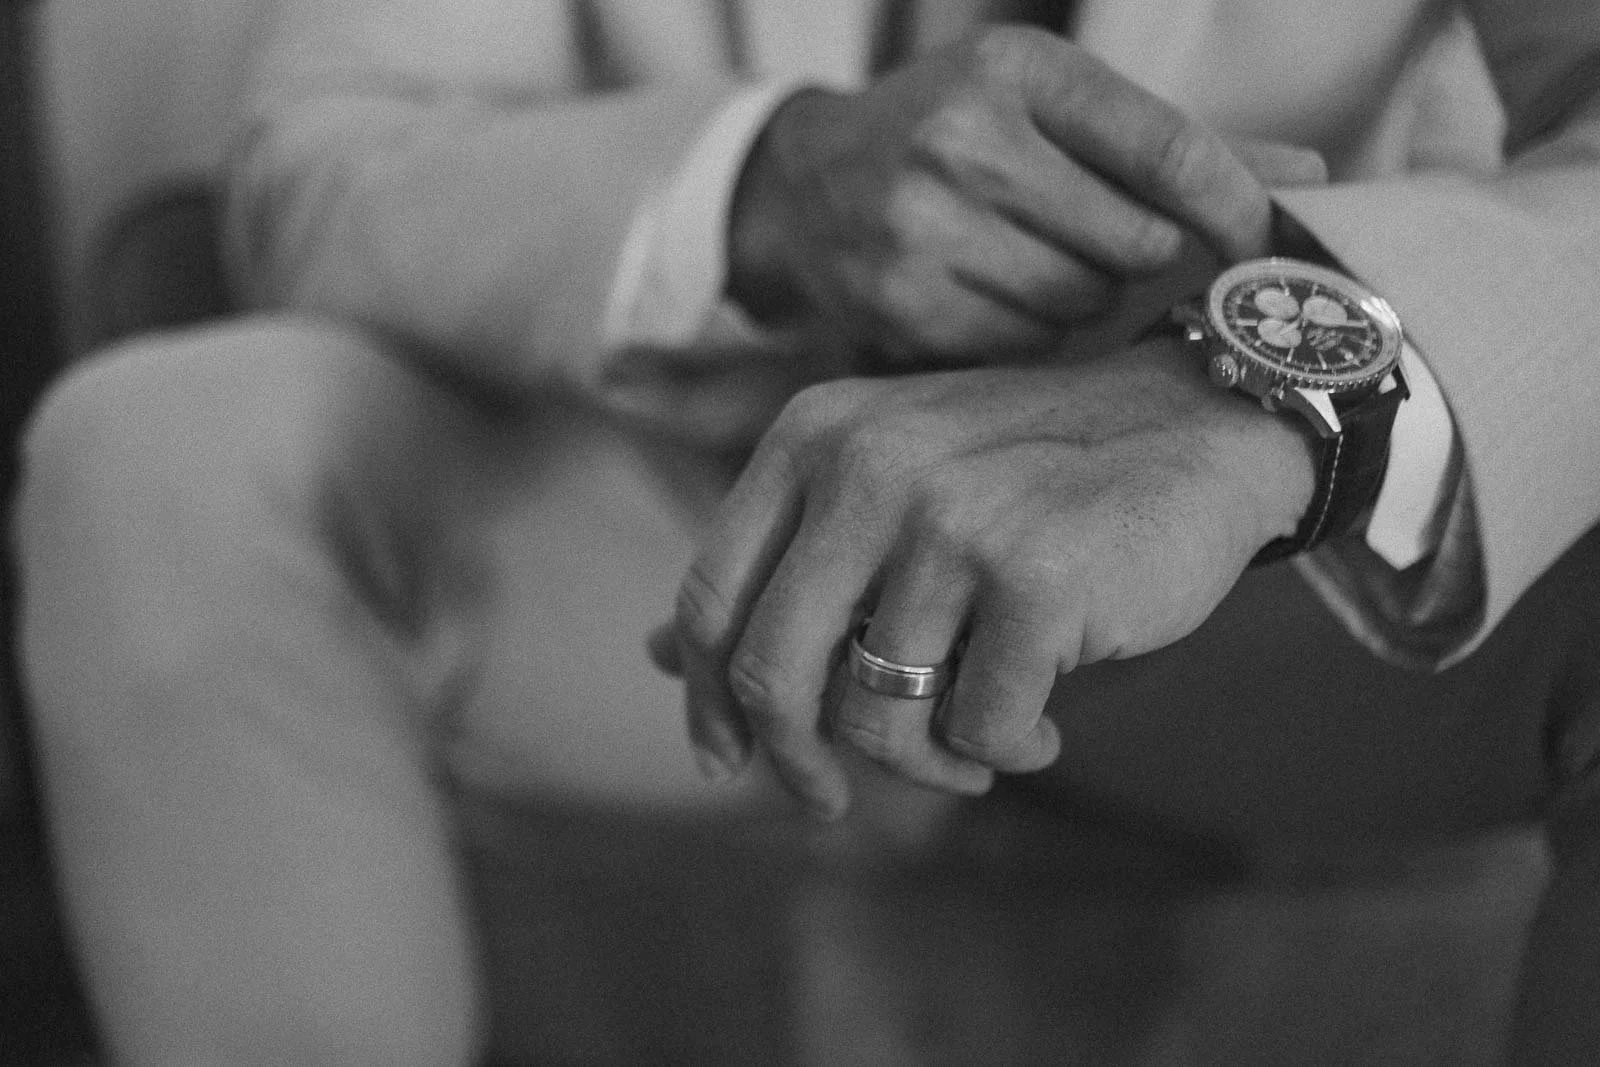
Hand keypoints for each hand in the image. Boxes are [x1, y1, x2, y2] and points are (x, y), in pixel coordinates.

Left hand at [663, 338, 1316, 817]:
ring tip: (972, 748)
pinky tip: (1043, 725)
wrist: (1198, 426)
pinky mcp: (1034, 580)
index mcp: (813, 437)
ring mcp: (950, 522)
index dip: (707, 700)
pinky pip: (979, 730)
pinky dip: (1008, 750)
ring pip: (878, 718)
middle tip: (827, 802)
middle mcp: (866, 468)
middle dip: (795, 765)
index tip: (728, 761)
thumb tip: (662, 654)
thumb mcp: (888, 484)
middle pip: (774, 674)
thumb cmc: (1030, 472)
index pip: (713, 598)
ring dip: (925, 763)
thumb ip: (784, 563)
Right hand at [728, 25, 1324, 368]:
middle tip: (1112, 243)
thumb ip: (1173, 141)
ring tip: (1039, 261)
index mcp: (1016, 71)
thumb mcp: (1050, 103)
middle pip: (1130, 242)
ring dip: (1085, 297)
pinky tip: (999, 295)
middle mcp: (964, 142)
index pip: (1166, 145)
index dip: (1234, 203)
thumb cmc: (959, 133)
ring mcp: (924, 230)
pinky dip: (1032, 333)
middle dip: (1141, 254)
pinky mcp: (902, 306)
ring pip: (1079, 303)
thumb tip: (1310, 178)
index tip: (1264, 239)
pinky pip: (1022, 345)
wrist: (807, 185)